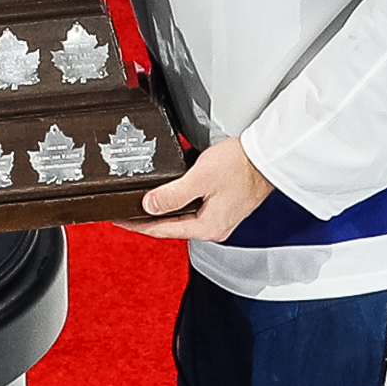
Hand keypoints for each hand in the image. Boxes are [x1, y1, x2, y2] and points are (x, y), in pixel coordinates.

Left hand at [114, 137, 273, 243]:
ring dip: (162, 209)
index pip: (162, 230)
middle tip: (125, 211)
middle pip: (172, 225)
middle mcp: (215, 227)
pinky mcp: (225, 204)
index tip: (119, 220)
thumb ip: (170, 195)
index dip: (137, 225)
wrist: (268, 155)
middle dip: (147, 218)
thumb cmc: (241, 165)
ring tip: (141, 202)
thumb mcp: (199, 178)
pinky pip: (194, 207)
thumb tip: (148, 207)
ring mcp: (221, 217)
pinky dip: (178, 200)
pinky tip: (170, 191)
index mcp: (207, 227)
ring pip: (183, 216)